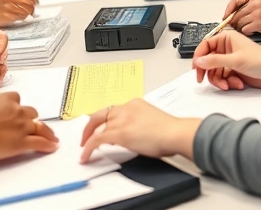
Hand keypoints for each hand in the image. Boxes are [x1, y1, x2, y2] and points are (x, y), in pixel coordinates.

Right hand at [0, 0, 38, 26]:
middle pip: (30, 3)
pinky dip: (21, 18)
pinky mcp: (7, 16)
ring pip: (27, 11)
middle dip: (33, 9)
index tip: (36, 3)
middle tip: (32, 12)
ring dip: (27, 15)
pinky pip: (20, 18)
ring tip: (23, 15)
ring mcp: (9, 7)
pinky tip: (17, 18)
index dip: (35, 0)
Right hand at [0, 92, 59, 161]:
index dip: (16, 107)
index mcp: (7, 99)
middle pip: (32, 113)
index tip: (14, 112)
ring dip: (46, 132)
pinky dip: (48, 145)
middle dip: (30, 119)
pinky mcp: (22, 142)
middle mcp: (17, 111)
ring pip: (40, 127)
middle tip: (30, 125)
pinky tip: (52, 146)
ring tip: (52, 137)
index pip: (18, 99)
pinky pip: (40, 143)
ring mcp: (22, 127)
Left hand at [79, 99, 201, 162]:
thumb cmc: (171, 131)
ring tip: (85, 148)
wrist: (175, 133)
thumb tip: (133, 135)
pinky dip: (88, 148)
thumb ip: (140, 123)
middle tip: (85, 137)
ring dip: (89, 138)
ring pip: (97, 126)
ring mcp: (121, 119)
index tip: (101, 127)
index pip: (113, 110)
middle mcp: (125, 108)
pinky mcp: (118, 133)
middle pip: (100, 114)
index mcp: (135, 104)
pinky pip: (96, 140)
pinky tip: (86, 156)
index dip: (104, 120)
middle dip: (90, 126)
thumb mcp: (153, 121)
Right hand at [192, 31, 260, 90]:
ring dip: (219, 80)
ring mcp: (231, 61)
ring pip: (214, 72)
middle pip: (207, 61)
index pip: (205, 46)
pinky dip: (227, 83)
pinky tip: (237, 84)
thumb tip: (198, 61)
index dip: (198, 56)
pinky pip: (223, 78)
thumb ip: (214, 61)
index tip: (196, 67)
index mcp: (227, 39)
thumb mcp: (236, 60)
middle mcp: (227, 48)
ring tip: (228, 84)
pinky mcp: (235, 71)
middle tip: (203, 80)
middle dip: (208, 72)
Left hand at [220, 0, 260, 35]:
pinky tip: (253, 32)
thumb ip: (252, 3)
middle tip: (236, 27)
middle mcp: (255, 2)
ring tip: (247, 29)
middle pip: (235, 14)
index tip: (226, 16)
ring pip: (239, 23)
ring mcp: (256, 12)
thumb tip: (238, 11)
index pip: (235, 1)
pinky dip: (247, 32)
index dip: (228, 10)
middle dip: (234, 22)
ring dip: (241, 28)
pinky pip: (245, 30)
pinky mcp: (259, 22)